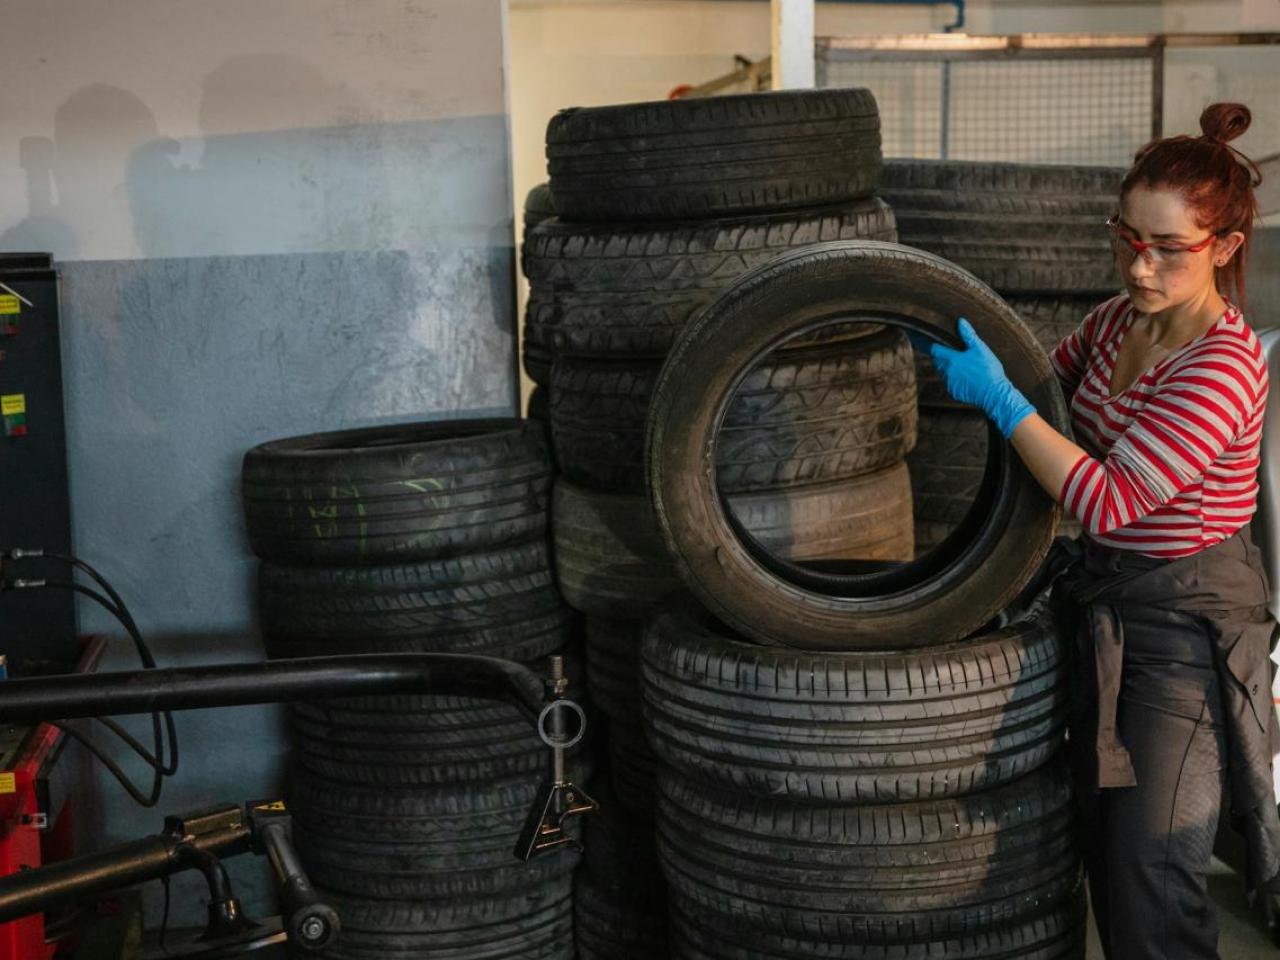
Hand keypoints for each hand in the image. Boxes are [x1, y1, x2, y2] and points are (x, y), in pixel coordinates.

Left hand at [930, 318, 1035, 438]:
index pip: (934, 350)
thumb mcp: (980, 348)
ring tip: (961, 365)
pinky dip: (954, 379)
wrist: (994, 393)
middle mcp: (946, 372)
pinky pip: (949, 383)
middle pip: (937, 362)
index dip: (934, 345)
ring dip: (947, 368)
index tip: (933, 342)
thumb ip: (968, 335)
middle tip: (952, 353)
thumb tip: (960, 321)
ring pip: (942, 373)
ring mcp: (949, 383)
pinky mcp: (954, 393)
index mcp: (951, 359)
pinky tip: (966, 377)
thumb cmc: (988, 370)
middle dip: (942, 357)